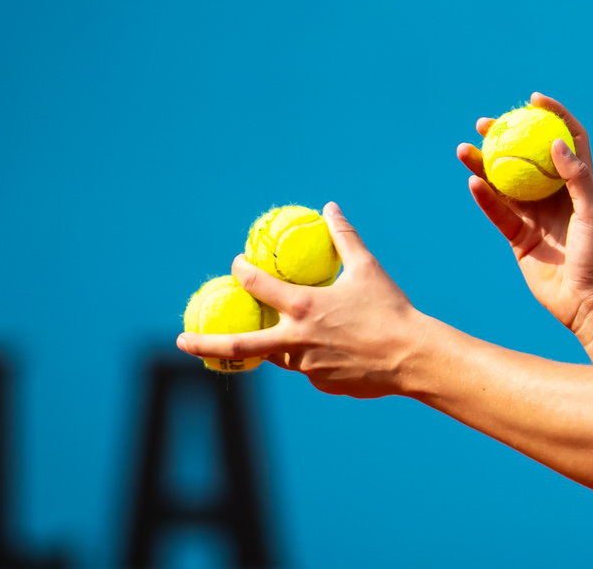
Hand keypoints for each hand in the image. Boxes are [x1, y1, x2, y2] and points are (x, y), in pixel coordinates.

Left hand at [176, 202, 429, 397]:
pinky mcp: (321, 384)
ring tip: (287, 334)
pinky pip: (310, 368)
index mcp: (303, 307)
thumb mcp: (366, 268)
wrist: (411, 356)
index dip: (242, 271)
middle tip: (181, 340)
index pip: (257, 285)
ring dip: (276, 344)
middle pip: (238, 344)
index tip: (236, 265)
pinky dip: (316, 356)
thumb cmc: (389, 309)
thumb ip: (344, 238)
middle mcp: (296, 340)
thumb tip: (330, 208)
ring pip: (281, 355)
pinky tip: (341, 349)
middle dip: (204, 343)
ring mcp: (306, 367)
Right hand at [457, 93, 592, 334]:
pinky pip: (498, 212)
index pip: (568, 140)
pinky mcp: (519, 238)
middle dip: (506, 137)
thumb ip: (577, 179)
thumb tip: (557, 143)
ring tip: (464, 149)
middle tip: (485, 124)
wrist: (587, 302)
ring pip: (505, 183)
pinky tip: (472, 183)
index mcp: (579, 184)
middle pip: (527, 157)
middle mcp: (556, 196)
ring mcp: (536, 216)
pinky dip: (485, 198)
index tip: (532, 100)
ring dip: (484, 165)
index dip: (553, 116)